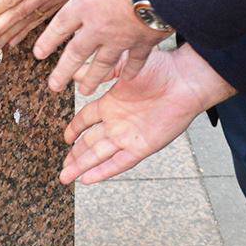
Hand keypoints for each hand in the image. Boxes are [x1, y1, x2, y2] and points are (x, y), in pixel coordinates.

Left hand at [33, 0, 167, 95]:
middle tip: (54, 86)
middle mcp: (97, 27)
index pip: (59, 26)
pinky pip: (134, 62)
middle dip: (63, 72)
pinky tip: (126, 79)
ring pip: (102, 64)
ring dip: (92, 78)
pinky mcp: (142, 44)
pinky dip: (130, 70)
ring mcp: (119, 39)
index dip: (48, 41)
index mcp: (84, 4)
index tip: (39, 54)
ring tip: (85, 90)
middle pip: (75, 53)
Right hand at [61, 45, 236, 184]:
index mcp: (111, 104)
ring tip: (66, 177)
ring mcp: (128, 136)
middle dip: (74, 156)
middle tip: (62, 170)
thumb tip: (75, 73)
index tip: (65, 137)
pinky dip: (103, 172)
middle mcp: (117, 123)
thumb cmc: (160, 69)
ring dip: (82, 166)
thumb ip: (99, 72)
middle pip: (90, 143)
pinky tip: (88, 179)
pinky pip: (119, 163)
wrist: (184, 81)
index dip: (75, 128)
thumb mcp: (123, 66)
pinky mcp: (141, 147)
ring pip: (99, 155)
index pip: (86, 120)